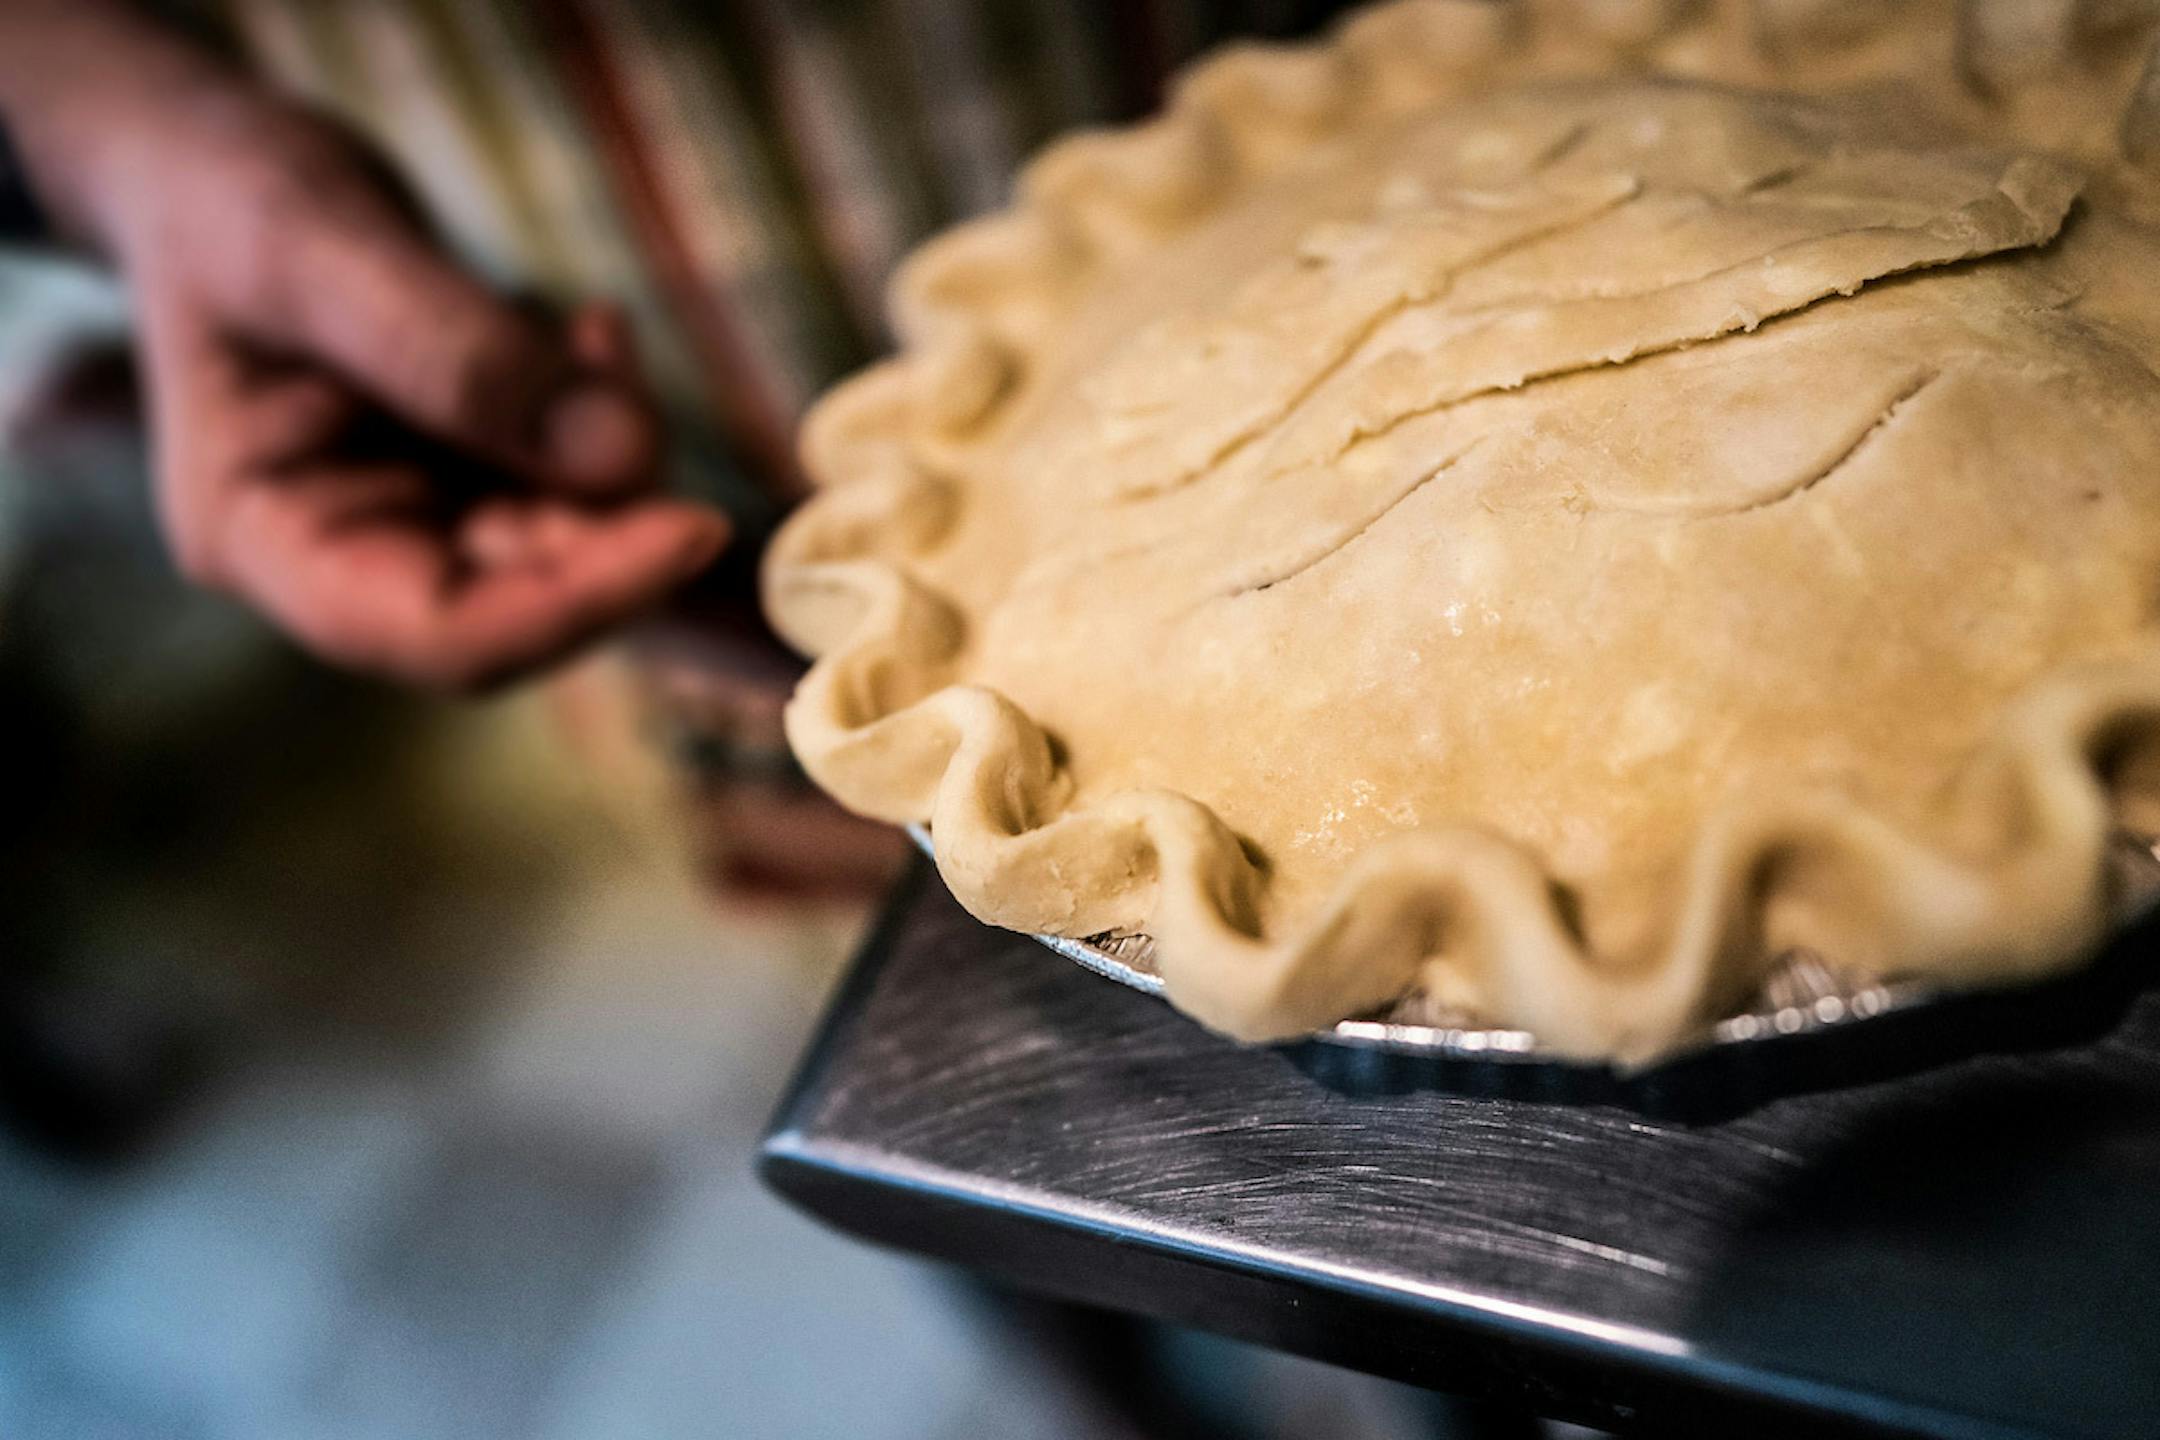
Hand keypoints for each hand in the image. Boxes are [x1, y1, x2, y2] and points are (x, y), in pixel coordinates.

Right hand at [0, 5, 730, 688]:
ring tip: (593, 333)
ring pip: (564, 545)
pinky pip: (569, 483)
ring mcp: (407, 524)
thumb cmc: (223, 198)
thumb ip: (454, 352)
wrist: (212, 167)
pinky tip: (592, 331)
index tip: (694, 528)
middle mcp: (336, 559)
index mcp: (257, 538)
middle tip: (626, 381)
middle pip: (519, 599)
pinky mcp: (461, 482)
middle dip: (611, 510)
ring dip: (614, 451)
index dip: (573, 600)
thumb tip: (619, 456)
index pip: (436, 631)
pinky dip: (603, 414)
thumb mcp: (317, 247)